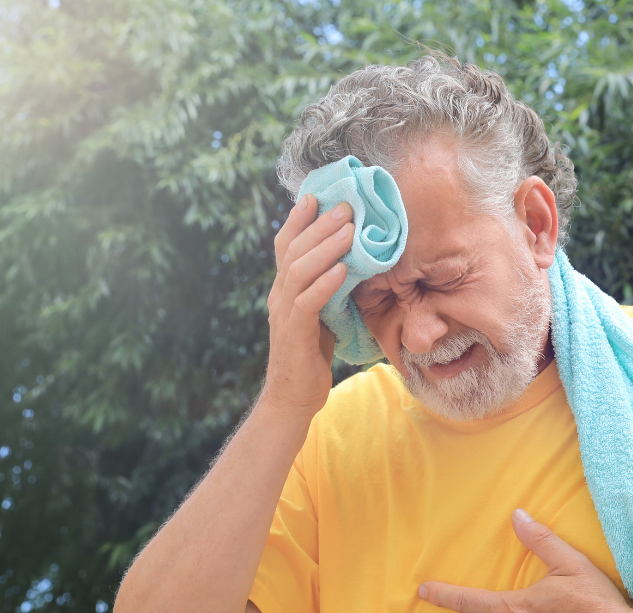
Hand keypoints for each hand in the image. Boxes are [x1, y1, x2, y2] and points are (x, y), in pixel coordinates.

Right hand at [261, 195, 352, 415]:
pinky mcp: (294, 334)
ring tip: (349, 230)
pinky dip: (325, 284)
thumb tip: (353, 265)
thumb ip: (329, 290)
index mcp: (284, 289)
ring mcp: (283, 314)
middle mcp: (279, 296)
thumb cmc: (312, 356)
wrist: (294, 398)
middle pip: (294, 250)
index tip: (316, 195)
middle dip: (319, 225)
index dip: (298, 220)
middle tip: (345, 206)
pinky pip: (307, 303)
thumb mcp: (323, 315)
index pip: (285, 246)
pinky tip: (342, 270)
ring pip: (299, 270)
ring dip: (326, 247)